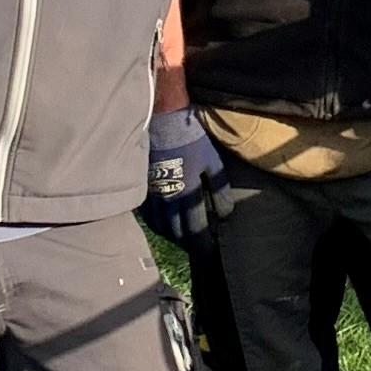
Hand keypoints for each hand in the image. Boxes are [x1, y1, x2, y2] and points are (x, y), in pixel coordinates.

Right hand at [141, 107, 230, 241]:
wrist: (164, 120)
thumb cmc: (192, 140)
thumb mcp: (212, 162)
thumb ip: (219, 189)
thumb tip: (226, 213)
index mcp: (188, 193)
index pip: (195, 227)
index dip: (203, 241)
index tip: (210, 249)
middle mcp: (168, 198)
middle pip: (175, 231)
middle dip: (187, 241)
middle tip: (196, 246)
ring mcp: (154, 193)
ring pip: (160, 224)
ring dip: (171, 234)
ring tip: (181, 238)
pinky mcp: (144, 185)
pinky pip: (148, 212)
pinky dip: (156, 222)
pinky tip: (163, 223)